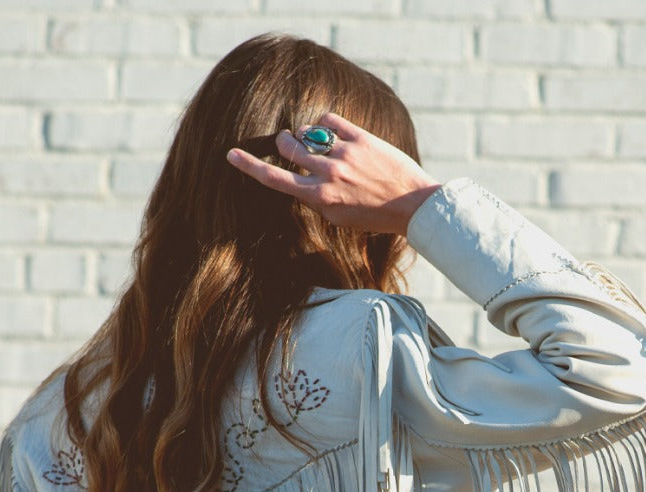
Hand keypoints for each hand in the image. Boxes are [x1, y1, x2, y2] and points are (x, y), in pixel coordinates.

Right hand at [227, 111, 440, 237]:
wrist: (413, 205)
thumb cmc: (375, 216)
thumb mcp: (340, 217)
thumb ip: (316, 198)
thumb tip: (297, 177)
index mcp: (320, 198)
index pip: (275, 179)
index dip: (249, 166)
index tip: (231, 154)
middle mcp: (328, 174)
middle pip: (288, 147)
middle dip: (284, 143)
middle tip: (290, 144)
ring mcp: (344, 154)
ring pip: (306, 131)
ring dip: (305, 134)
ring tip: (318, 143)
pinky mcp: (360, 138)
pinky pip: (330, 120)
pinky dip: (326, 124)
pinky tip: (335, 133)